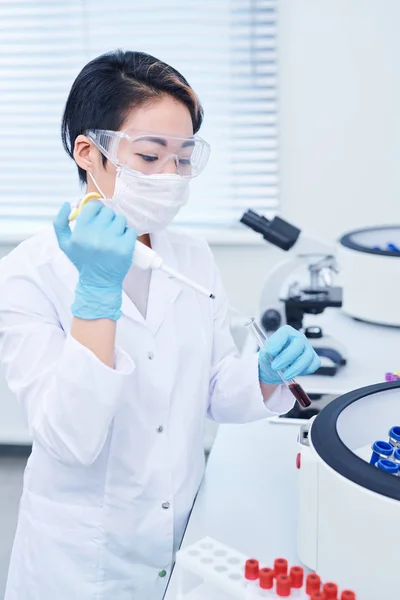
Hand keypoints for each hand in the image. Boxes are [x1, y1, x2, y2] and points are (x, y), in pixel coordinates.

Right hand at [54, 201, 135, 320]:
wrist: (98, 282)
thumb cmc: (82, 261)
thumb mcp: (64, 243)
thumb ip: (60, 222)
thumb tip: (67, 204)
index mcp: (80, 233)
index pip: (93, 206)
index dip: (96, 210)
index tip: (96, 218)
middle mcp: (95, 236)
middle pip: (108, 212)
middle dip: (107, 219)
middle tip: (104, 230)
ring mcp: (112, 242)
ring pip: (120, 219)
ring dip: (118, 226)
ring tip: (113, 237)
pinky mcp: (125, 248)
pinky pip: (130, 230)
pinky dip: (127, 235)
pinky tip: (120, 242)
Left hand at [258, 325, 320, 384]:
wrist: (275, 368)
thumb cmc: (270, 358)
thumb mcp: (264, 355)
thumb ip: (266, 354)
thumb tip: (268, 353)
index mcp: (285, 332)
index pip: (285, 333)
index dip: (277, 342)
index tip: (269, 352)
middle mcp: (298, 337)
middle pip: (298, 344)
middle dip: (286, 357)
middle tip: (275, 367)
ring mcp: (308, 347)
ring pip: (307, 356)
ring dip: (295, 368)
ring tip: (285, 375)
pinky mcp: (313, 358)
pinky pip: (314, 364)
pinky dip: (305, 371)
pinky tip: (295, 373)